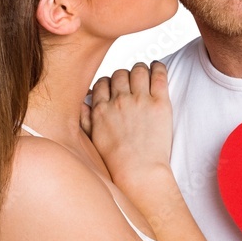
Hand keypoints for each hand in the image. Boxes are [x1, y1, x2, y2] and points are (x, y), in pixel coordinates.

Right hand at [89, 61, 172, 190]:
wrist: (139, 173)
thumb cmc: (116, 163)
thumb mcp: (92, 141)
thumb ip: (85, 120)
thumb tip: (82, 105)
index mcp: (101, 109)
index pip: (102, 83)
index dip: (109, 83)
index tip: (115, 87)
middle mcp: (119, 101)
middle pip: (119, 74)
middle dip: (124, 76)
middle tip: (131, 81)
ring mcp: (140, 100)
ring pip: (138, 70)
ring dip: (140, 69)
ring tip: (145, 73)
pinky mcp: (160, 103)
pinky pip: (158, 74)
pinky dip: (158, 67)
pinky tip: (157, 68)